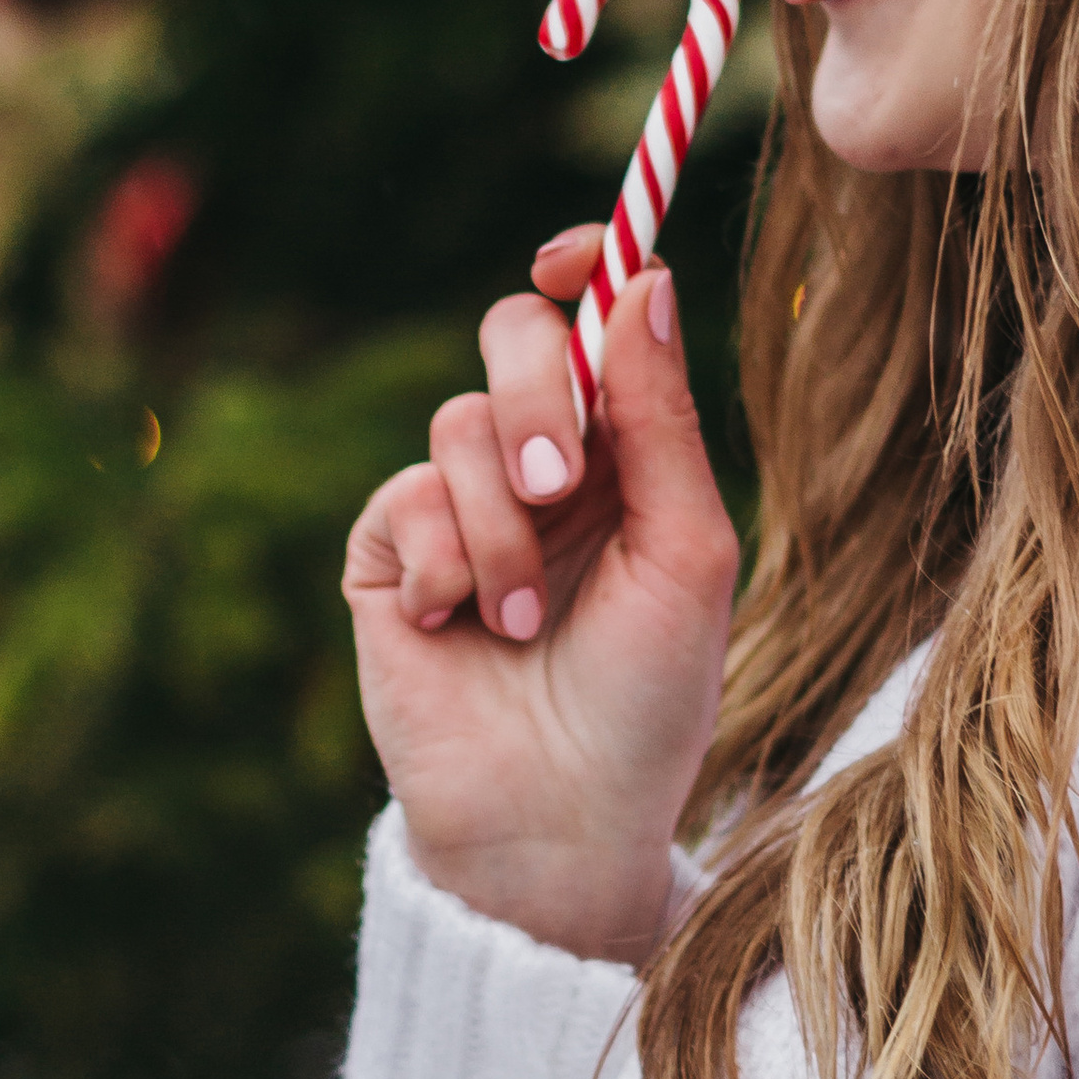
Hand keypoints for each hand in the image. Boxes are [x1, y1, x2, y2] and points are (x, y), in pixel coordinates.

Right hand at [343, 228, 739, 961]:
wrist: (558, 818)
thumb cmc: (649, 699)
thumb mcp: (688, 552)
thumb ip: (660, 417)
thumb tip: (645, 279)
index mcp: (625, 453)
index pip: (593, 320)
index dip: (581, 269)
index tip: (571, 259)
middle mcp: (540, 465)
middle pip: (511, 339)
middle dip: (535, 397)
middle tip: (562, 483)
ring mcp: (459, 508)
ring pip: (457, 423)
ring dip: (501, 523)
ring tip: (522, 617)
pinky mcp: (390, 557)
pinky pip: (404, 496)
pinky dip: (445, 558)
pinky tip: (464, 627)